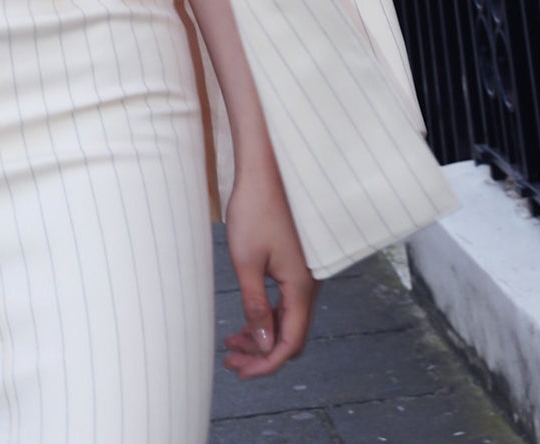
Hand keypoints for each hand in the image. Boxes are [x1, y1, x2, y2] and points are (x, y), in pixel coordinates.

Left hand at [222, 158, 318, 378]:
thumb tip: (264, 344)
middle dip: (262, 353)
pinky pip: (286, 302)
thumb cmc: (254, 208)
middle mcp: (309, 285)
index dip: (266, 363)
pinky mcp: (296, 264)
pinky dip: (266, 315)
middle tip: (231, 360)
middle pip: (290, 336)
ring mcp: (304, 274)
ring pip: (287, 319)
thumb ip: (256, 305)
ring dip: (262, 335)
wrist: (266, 168)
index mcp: (300, 287)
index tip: (240, 372)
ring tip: (231, 342)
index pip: (290, 343)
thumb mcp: (246, 261)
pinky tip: (246, 318)